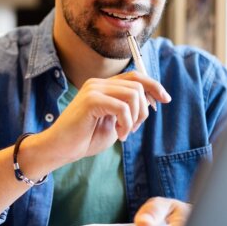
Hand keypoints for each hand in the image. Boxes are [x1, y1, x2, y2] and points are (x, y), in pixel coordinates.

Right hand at [36, 71, 170, 164]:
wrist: (60, 149)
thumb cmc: (85, 138)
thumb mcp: (114, 122)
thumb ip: (128, 109)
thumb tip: (150, 100)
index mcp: (103, 86)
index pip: (135, 76)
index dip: (154, 85)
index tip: (165, 99)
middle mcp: (98, 83)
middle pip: (137, 85)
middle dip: (143, 110)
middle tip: (132, 129)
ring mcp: (93, 89)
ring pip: (133, 95)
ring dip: (135, 118)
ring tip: (124, 132)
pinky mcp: (90, 100)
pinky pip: (122, 107)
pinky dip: (126, 123)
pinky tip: (118, 134)